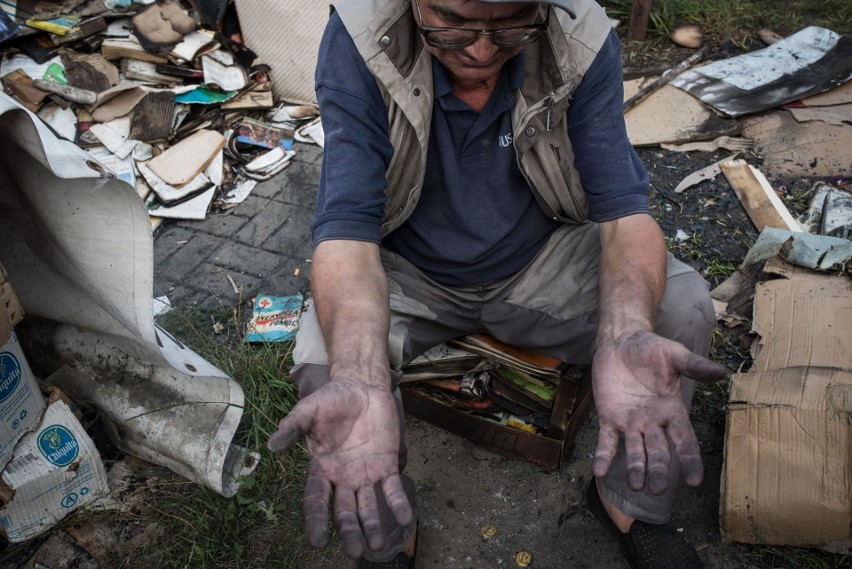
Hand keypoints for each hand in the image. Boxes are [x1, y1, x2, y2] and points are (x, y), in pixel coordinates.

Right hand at [267, 380, 413, 558]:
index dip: (317, 520)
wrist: (362, 386)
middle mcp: (343, 478)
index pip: (316, 500)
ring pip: (368, 506)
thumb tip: (271, 445)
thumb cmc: (331, 399)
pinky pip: (392, 489)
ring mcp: (366, 474)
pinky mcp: (387, 464)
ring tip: (377, 544)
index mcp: (321, 469)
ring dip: (373, 525)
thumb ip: (293, 427)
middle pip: (344, 511)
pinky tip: (405, 518)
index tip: (318, 540)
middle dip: (350, 531)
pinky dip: (398, 504)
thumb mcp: (308, 410)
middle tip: (355, 551)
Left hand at [591, 330, 727, 494]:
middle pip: (658, 450)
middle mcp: (653, 421)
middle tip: (657, 490)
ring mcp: (630, 422)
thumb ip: (694, 366)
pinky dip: (603, 455)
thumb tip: (723, 372)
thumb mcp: (674, 355)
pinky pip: (606, 440)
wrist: (621, 341)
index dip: (690, 460)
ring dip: (635, 468)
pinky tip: (598, 471)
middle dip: (658, 470)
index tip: (695, 481)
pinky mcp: (609, 417)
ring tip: (635, 486)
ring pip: (634, 450)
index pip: (684, 440)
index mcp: (672, 410)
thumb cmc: (651, 349)